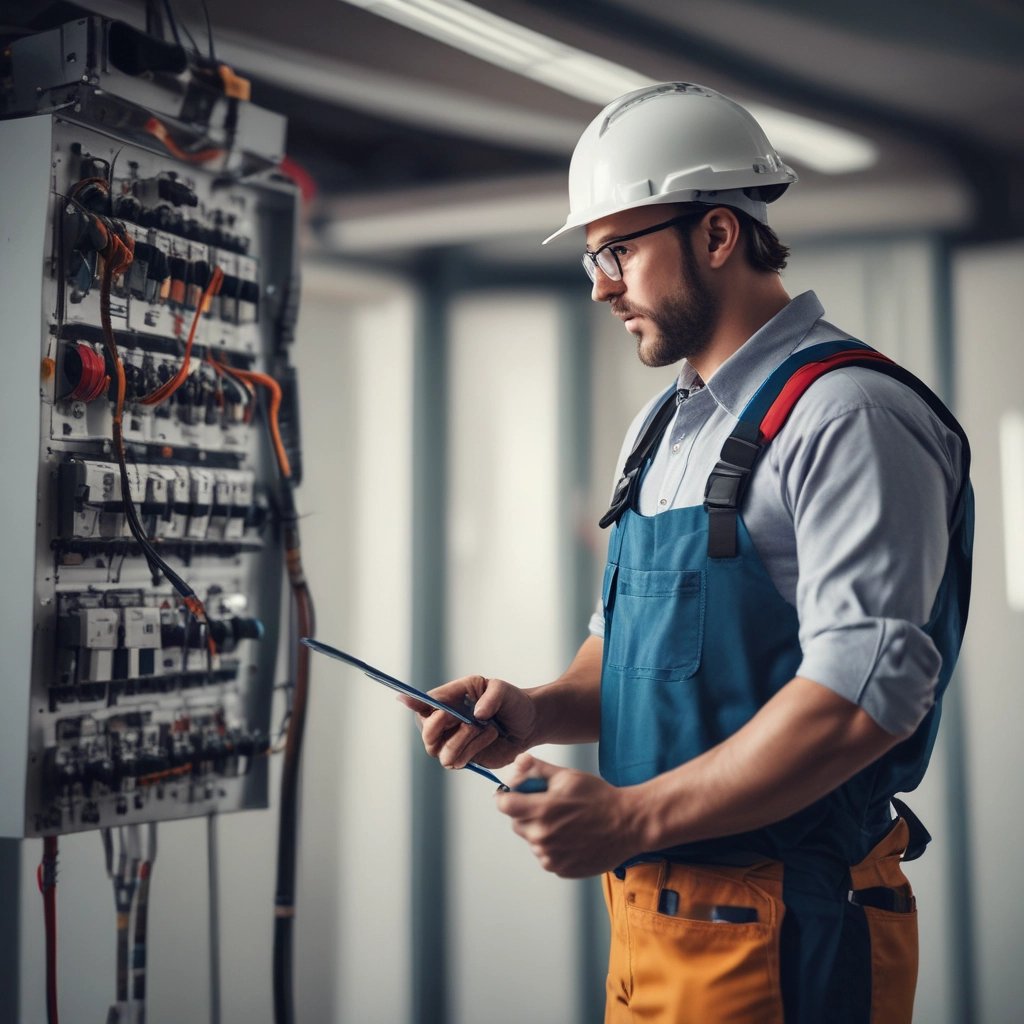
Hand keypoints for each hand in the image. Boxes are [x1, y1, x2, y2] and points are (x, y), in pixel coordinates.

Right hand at [397, 674, 536, 769]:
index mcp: (449, 699)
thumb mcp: (501, 690)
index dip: (413, 703)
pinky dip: (474, 748)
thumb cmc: (511, 701)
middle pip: (426, 732)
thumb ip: (490, 698)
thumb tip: (476, 715)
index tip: (406, 699)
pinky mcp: (464, 758)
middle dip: (440, 727)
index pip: (424, 703)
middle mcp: (445, 722)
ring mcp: (453, 742)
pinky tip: (488, 737)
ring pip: (439, 751)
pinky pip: (456, 761)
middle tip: (466, 720)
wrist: (528, 723)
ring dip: (463, 740)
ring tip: (484, 727)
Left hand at [495, 753, 642, 877]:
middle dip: (526, 812)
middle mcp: (542, 837)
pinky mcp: (560, 869)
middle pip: (516, 823)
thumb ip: (537, 770)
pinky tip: (572, 836)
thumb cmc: (599, 797)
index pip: (504, 805)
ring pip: (531, 839)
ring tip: (565, 822)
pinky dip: (552, 846)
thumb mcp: (568, 776)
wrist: (628, 824)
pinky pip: (545, 854)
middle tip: (549, 805)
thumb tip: (516, 764)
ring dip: (540, 830)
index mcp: (542, 810)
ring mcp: (551, 856)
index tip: (512, 794)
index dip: (506, 796)